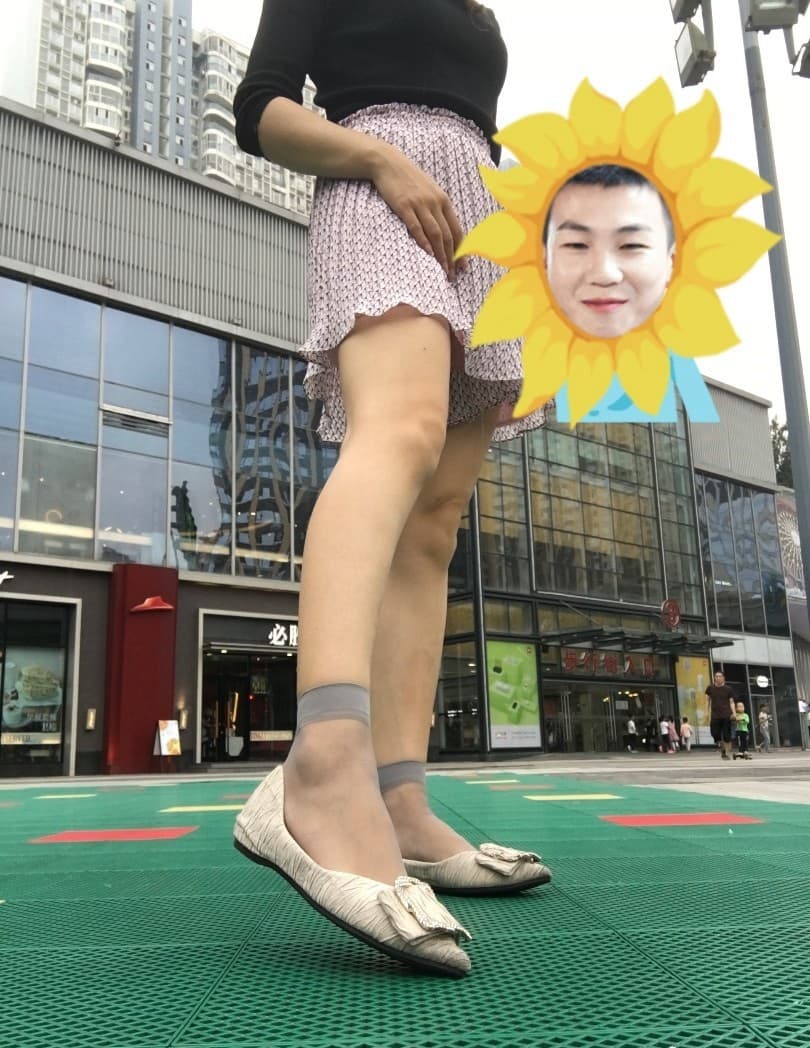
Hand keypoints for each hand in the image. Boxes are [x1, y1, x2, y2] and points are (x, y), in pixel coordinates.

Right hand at [369, 142, 464, 278]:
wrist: (388, 163)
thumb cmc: (409, 179)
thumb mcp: (429, 191)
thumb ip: (438, 209)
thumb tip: (445, 231)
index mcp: (443, 201)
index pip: (457, 229)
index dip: (461, 250)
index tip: (463, 267)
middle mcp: (435, 203)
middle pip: (448, 235)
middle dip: (452, 258)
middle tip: (452, 275)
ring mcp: (420, 204)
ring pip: (435, 234)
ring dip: (440, 255)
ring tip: (442, 271)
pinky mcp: (404, 206)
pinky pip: (416, 227)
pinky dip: (423, 242)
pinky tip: (427, 254)